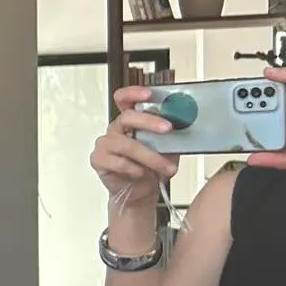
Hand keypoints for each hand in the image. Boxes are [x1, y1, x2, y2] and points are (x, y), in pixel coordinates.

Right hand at [89, 85, 178, 211]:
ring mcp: (106, 144)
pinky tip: (142, 173)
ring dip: (150, 156)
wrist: (141, 192)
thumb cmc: (152, 168)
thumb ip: (173, 135)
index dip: (134, 93)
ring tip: (166, 167)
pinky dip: (133, 168)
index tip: (150, 93)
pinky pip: (117, 162)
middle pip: (127, 117)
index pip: (125, 99)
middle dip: (149, 121)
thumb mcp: (168, 148)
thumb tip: (186, 123)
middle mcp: (117, 130)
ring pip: (126, 144)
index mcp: (131, 121)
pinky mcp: (99, 160)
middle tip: (168, 129)